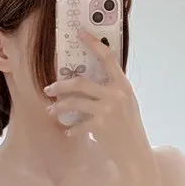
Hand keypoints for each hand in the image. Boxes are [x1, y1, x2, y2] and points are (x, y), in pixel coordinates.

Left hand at [43, 29, 150, 165]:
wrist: (135, 152)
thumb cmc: (129, 127)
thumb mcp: (126, 102)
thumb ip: (112, 89)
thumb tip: (89, 81)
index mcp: (123, 85)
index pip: (108, 58)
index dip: (93, 43)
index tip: (80, 33)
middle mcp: (115, 94)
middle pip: (81, 83)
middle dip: (61, 85)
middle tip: (49, 88)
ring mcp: (107, 110)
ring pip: (74, 102)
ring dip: (59, 107)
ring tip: (51, 110)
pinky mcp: (99, 126)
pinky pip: (78, 124)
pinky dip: (71, 129)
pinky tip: (68, 131)